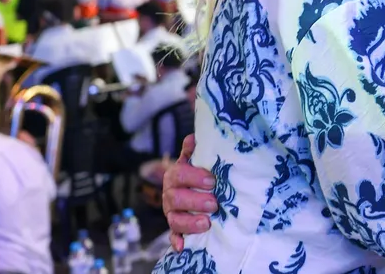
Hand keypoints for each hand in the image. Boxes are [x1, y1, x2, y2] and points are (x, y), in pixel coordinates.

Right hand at [163, 134, 216, 250]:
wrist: (190, 187)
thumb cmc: (197, 172)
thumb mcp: (195, 159)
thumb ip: (193, 150)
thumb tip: (193, 137)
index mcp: (175, 175)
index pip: (179, 174)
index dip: (194, 177)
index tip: (212, 181)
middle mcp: (170, 194)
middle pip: (176, 199)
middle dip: (195, 201)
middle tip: (214, 203)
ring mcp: (172, 212)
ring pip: (174, 219)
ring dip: (189, 222)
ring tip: (207, 223)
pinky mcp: (176, 228)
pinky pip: (173, 236)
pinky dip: (177, 241)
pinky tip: (183, 246)